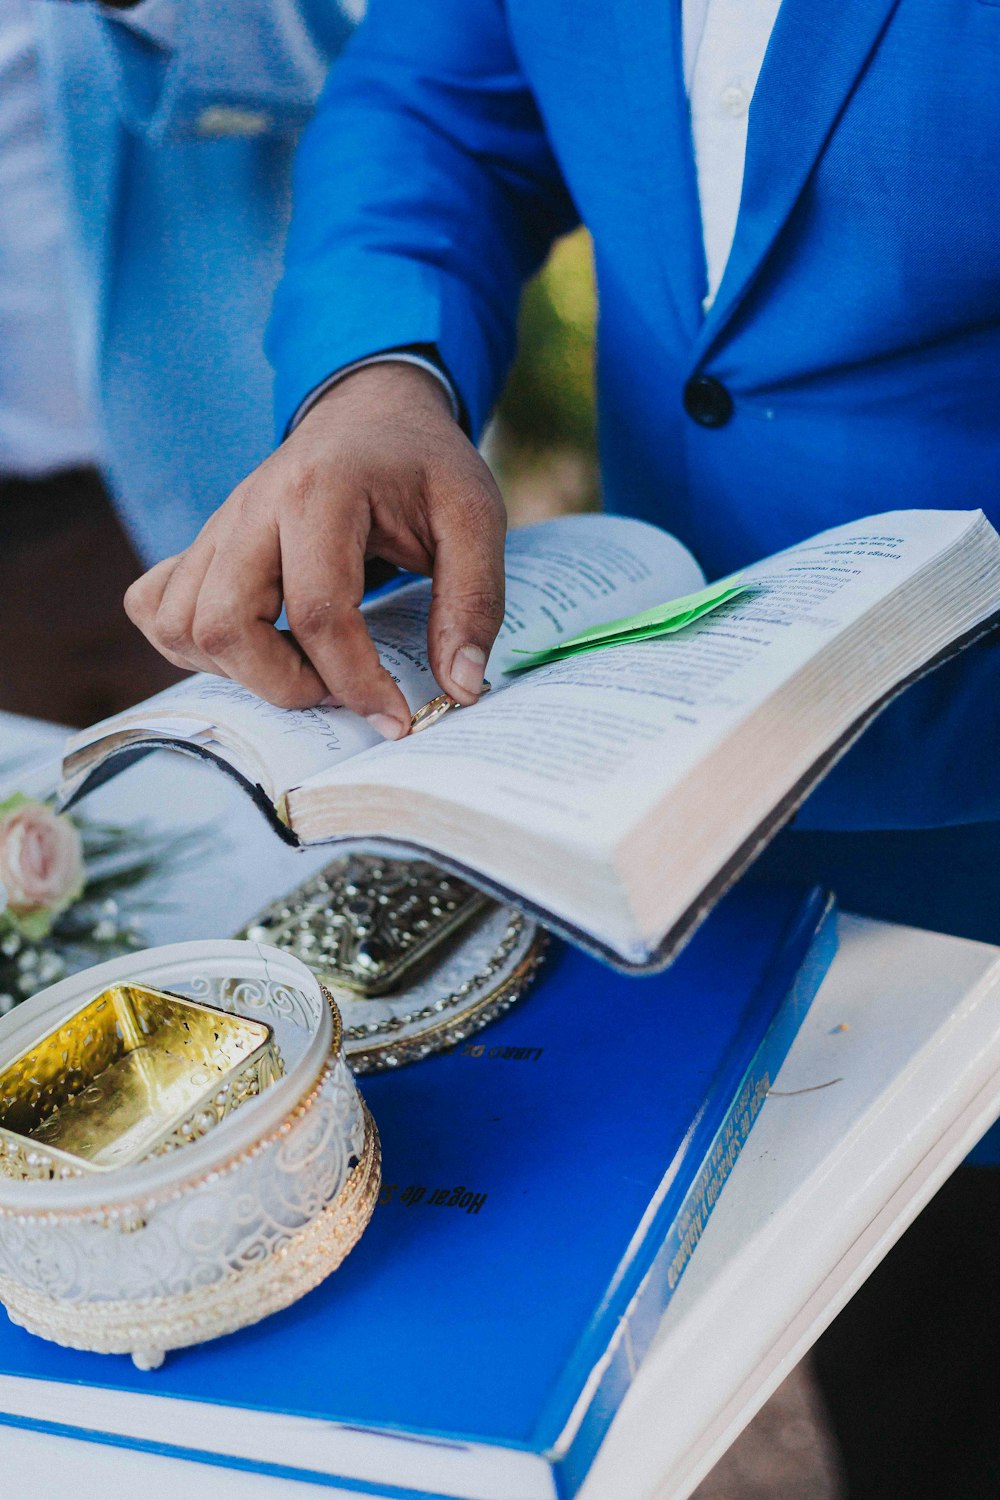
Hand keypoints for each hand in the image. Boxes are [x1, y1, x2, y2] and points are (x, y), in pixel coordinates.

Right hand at [124, 363, 506, 737]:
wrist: (373, 412)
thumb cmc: (423, 465)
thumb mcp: (475, 518)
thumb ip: (474, 600)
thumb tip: (460, 687)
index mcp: (321, 491)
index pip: (318, 612)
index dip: (356, 682)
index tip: (397, 718)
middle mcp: (252, 506)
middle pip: (223, 625)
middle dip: (285, 685)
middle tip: (342, 689)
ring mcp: (218, 525)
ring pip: (180, 623)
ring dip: (238, 671)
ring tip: (305, 669)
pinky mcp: (204, 543)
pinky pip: (156, 606)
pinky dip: (191, 644)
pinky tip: (254, 646)